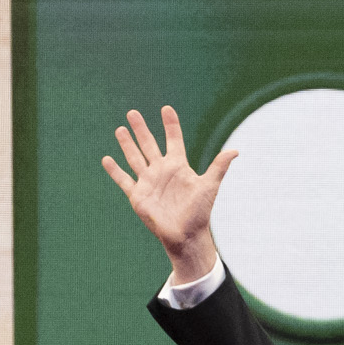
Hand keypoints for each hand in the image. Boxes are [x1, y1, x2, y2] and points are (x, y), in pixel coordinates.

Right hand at [103, 106, 236, 283]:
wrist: (185, 235)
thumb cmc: (199, 212)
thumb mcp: (209, 186)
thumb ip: (218, 167)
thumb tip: (236, 150)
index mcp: (178, 166)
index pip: (173, 140)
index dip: (170, 125)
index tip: (166, 109)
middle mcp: (161, 171)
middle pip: (149, 145)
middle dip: (141, 129)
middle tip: (133, 113)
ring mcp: (148, 182)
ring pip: (135, 158)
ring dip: (127, 144)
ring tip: (120, 129)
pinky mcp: (138, 195)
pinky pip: (124, 180)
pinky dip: (115, 171)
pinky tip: (107, 159)